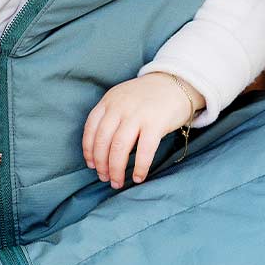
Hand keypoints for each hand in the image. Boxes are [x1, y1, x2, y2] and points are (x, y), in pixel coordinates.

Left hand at [82, 73, 203, 187]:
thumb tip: (102, 149)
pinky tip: (138, 177)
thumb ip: (111, 115)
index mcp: (109, 100)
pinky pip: (144, 150)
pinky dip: (139, 167)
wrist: (177, 82)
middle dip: (101, 163)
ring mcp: (137, 114)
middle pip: (103, 140)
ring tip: (117, 182)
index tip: (91, 164)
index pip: (91, 127)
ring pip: (119, 147)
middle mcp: (120, 106)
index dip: (88, 149)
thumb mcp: (123, 98)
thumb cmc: (148, 96)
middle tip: (104, 178)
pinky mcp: (156, 123)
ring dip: (116, 169)